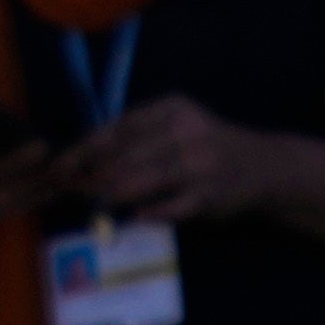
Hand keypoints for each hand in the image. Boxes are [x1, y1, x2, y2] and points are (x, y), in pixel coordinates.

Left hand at [65, 92, 279, 222]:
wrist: (261, 165)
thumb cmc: (205, 143)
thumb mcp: (175, 125)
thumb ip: (139, 135)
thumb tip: (87, 155)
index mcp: (172, 109)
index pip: (121, 127)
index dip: (88, 146)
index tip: (63, 163)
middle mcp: (186, 132)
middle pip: (129, 153)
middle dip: (94, 173)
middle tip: (70, 187)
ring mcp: (199, 165)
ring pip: (147, 179)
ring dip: (115, 192)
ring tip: (93, 201)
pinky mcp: (209, 196)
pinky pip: (173, 207)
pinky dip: (151, 212)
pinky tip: (134, 216)